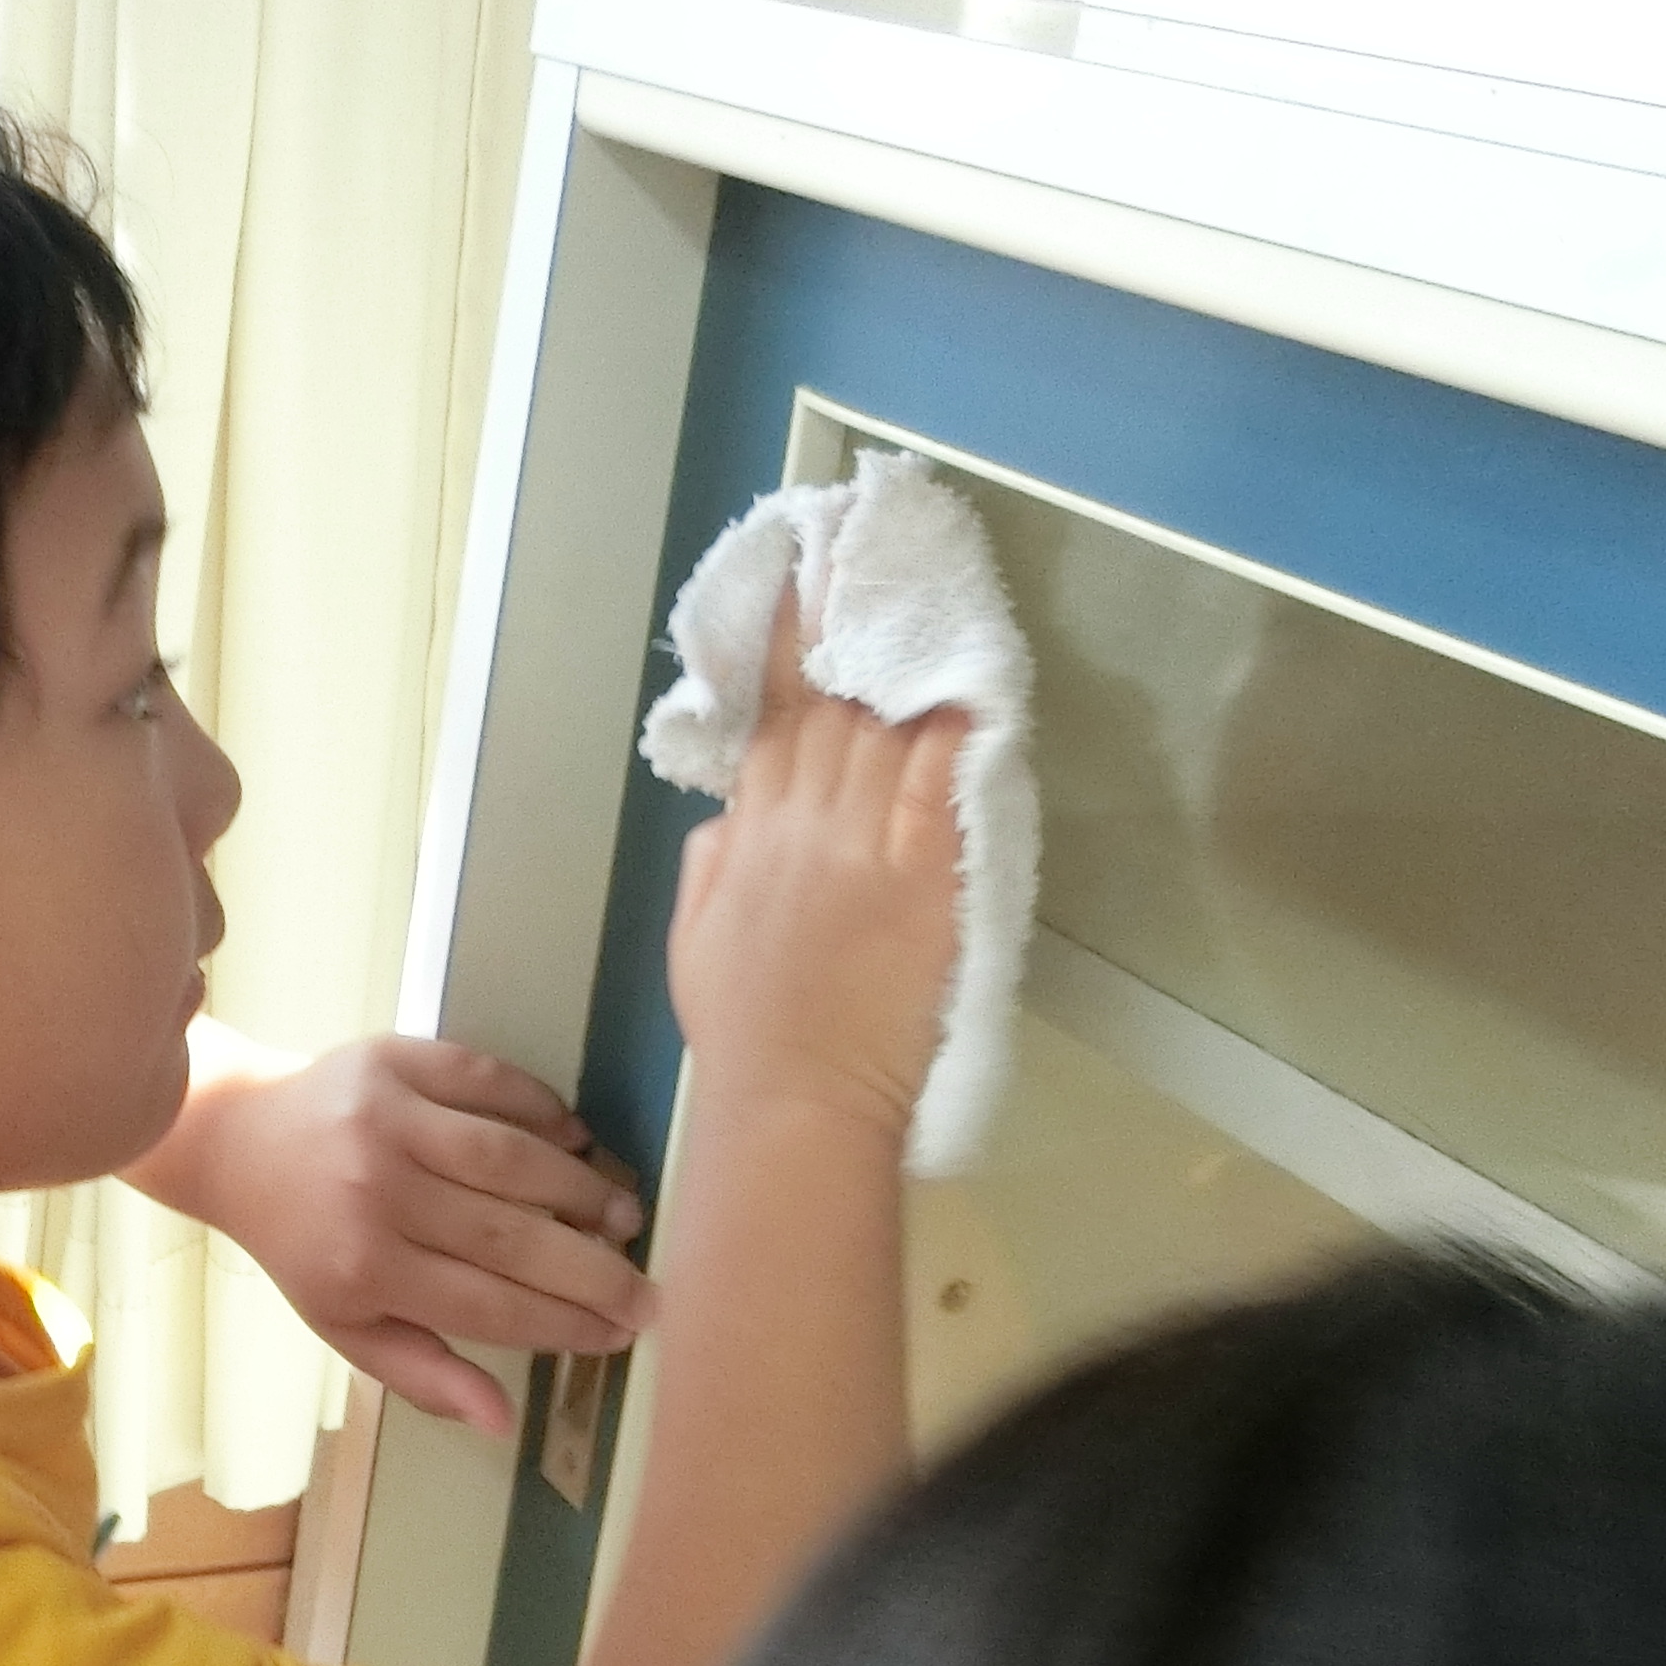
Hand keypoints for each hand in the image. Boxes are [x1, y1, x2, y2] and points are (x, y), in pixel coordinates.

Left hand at [126, 1024, 651, 1438]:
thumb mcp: (346, 1325)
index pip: (489, 1305)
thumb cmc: (304, 1246)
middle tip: (648, 1289)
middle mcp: (376, 1192)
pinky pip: (489, 1082)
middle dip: (593, 1270)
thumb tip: (503, 1420)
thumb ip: (422, 1373)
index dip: (563, 1323)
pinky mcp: (395, 1059)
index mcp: (363, 1268)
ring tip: (625, 1216)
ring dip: (581, 1190)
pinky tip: (577, 1142)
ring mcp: (387, 1118)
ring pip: (512, 1159)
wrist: (236, 1142)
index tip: (620, 1335)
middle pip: (512, 1237)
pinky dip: (542, 1108)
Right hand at [667, 596, 965, 1143]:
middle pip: (835, 710)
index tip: (797, 580)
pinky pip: (939, 784)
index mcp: (748, 838)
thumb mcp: (696, 941)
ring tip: (930, 602)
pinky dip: (952, 733)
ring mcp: (864, 847)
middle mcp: (803, 826)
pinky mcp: (922, 878)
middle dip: (851, 636)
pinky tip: (969, 687)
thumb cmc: (745, 1036)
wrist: (793, 1103)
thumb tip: (733, 819)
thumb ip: (712, 867)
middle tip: (874, 562)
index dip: (782, 646)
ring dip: (906, 669)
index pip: (770, 720)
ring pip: (886, 732)